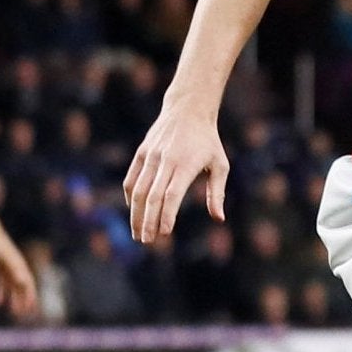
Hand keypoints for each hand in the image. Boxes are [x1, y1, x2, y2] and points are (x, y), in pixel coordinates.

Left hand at [0, 232, 38, 318]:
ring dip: (13, 297)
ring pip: (12, 285)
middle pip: (21, 285)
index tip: (30, 307)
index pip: (27, 282)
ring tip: (12, 311)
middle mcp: (15, 266)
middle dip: (23, 299)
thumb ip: (11, 267)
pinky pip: (1, 281)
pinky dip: (0, 291)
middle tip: (22, 313)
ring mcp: (7, 265)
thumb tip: (21, 281)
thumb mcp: (0, 256)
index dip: (29, 294)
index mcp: (18, 265)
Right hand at [124, 102, 229, 244]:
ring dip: (136, 214)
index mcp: (186, 164)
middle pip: (152, 196)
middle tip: (147, 241)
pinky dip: (131, 197)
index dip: (166, 215)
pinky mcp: (141, 153)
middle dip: (148, 221)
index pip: (171, 195)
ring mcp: (150, 156)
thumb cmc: (208, 141)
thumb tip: (219, 218)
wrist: (188, 109)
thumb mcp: (220, 164)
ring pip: (139, 190)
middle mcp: (165, 161)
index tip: (164, 233)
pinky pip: (132, 179)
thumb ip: (217, 192)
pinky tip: (135, 211)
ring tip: (138, 233)